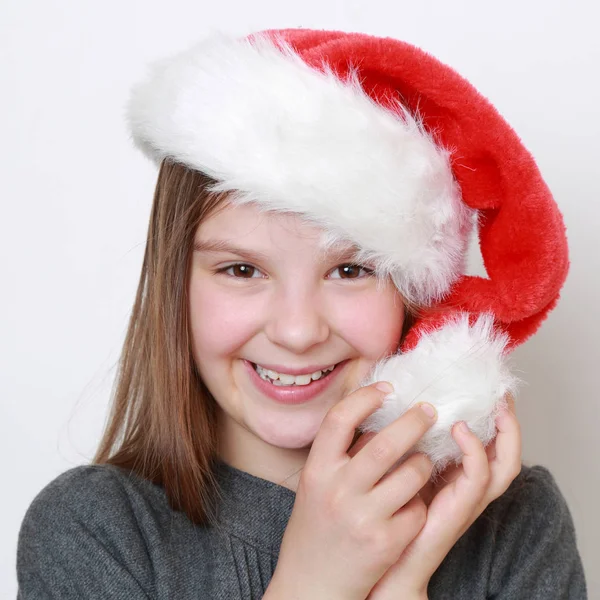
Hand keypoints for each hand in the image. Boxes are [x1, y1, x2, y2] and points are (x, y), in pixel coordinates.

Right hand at [270, 383, 436, 599]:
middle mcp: (337, 490)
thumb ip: (340, 453)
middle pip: (386, 443)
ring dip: (424, 461)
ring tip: (423, 459)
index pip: (339, 419)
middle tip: (429, 411)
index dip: (366, 396)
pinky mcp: (385, 543)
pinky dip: (420, 501)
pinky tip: (413, 503)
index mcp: (316, 470)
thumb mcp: (316, 483)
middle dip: (415, 421)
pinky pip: (418, 508)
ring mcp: (363, 518)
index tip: (388, 388)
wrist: (311, 585)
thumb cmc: (316, 526)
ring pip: (412, 472)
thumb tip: (376, 413)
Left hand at [352, 393, 521, 598]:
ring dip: (504, 433)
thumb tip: (390, 399)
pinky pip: (478, 479)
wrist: (381, 564)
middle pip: (506, 452)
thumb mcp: (392, 468)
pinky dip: (475, 452)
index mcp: (455, 475)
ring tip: (496, 407)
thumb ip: (400, 441)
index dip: (495, 416)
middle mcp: (466, 487)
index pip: (488, 443)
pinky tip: (460, 429)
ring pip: (504, 465)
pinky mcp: (456, 510)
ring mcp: (465, 500)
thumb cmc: (382, 512)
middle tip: (501, 393)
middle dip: (509, 421)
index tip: (486, 386)